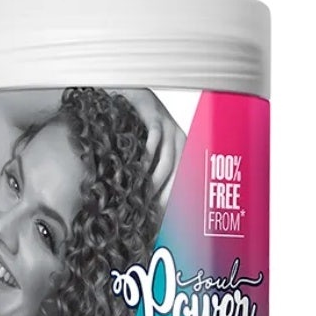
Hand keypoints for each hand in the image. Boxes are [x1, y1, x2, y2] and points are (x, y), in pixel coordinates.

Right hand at [118, 89, 186, 207]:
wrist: (132, 95)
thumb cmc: (138, 128)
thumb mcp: (147, 152)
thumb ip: (149, 174)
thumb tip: (145, 206)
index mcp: (183, 151)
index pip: (183, 181)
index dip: (175, 201)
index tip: (162, 220)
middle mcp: (180, 141)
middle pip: (179, 175)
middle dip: (167, 197)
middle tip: (152, 214)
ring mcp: (169, 128)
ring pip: (168, 160)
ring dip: (156, 181)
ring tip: (143, 196)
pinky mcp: (156, 117)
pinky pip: (155, 140)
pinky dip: (147, 156)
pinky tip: (138, 169)